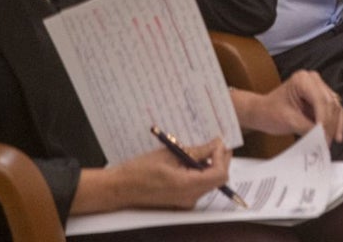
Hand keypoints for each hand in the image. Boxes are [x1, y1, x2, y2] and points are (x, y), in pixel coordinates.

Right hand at [74, 139, 230, 212]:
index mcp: (187, 186)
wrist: (120, 188)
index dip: (222, 156)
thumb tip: (216, 145)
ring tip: (206, 147)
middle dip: (220, 160)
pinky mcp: (181, 200)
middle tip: (217, 142)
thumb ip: (196, 152)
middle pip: (217, 180)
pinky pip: (199, 185)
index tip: (218, 141)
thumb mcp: (170, 154)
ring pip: (210, 183)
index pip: (219, 174)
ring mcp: (186, 201)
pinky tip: (195, 159)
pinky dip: (202, 172)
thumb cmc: (141, 169)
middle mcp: (190, 198)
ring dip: (211, 165)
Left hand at [233, 70, 342, 143]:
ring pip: (335, 107)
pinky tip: (335, 135)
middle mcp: (313, 80)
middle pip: (330, 103)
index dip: (324, 120)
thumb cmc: (269, 112)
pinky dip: (334, 123)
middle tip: (326, 143)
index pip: (321, 100)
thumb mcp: (287, 120)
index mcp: (302, 80)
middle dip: (330, 125)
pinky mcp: (321, 97)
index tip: (324, 137)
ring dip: (334, 125)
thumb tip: (322, 137)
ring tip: (329, 141)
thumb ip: (306, 127)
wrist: (262, 111)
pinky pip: (333, 110)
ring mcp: (318, 87)